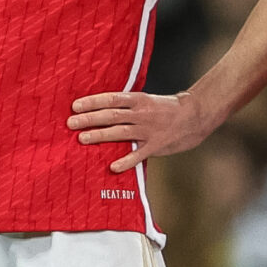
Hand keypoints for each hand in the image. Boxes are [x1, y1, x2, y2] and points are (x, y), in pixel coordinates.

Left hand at [68, 90, 218, 171]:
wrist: (196, 115)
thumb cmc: (167, 108)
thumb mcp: (146, 101)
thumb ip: (127, 106)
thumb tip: (101, 109)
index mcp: (138, 99)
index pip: (111, 99)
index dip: (92, 102)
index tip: (75, 106)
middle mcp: (141, 114)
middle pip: (111, 115)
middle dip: (89, 119)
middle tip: (71, 123)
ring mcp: (149, 130)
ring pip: (120, 132)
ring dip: (100, 135)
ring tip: (82, 138)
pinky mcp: (157, 145)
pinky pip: (139, 154)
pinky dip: (126, 161)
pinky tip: (113, 167)